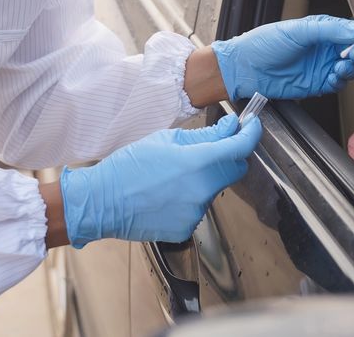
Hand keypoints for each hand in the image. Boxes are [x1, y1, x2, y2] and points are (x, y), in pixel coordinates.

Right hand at [60, 114, 261, 245]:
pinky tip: (168, 194)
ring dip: (205, 178)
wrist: (102, 202)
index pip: (240, 148)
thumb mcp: (166, 140)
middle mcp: (202, 190)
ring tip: (174, 175)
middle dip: (229, 156)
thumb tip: (229, 128)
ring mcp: (196, 212)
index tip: (251, 126)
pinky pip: (199, 207)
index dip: (251, 134)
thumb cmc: (128, 167)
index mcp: (197, 163)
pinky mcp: (188, 228)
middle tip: (211, 147)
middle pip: (235, 170)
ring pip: (215, 189)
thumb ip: (204, 136)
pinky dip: (191, 198)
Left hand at [210, 15, 353, 100]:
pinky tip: (332, 78)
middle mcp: (323, 48)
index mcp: (321, 30)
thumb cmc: (264, 44)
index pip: (350, 31)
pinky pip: (337, 84)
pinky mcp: (316, 84)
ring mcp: (321, 67)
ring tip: (340, 67)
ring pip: (349, 68)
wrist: (245, 68)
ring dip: (351, 68)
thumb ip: (329, 30)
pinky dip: (340, 82)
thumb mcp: (298, 30)